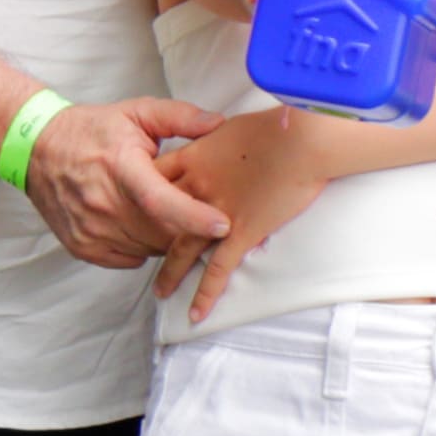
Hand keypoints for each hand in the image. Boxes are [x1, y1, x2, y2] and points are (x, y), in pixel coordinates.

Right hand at [27, 94, 230, 269]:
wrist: (36, 149)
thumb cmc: (92, 130)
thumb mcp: (136, 113)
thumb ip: (180, 117)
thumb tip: (219, 123)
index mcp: (120, 167)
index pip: (160, 201)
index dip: (194, 217)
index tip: (223, 224)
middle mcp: (102, 203)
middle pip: (161, 233)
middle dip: (189, 228)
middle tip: (202, 213)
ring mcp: (90, 229)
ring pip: (149, 250)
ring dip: (167, 239)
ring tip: (171, 216)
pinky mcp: (82, 246)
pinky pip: (130, 260)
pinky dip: (144, 248)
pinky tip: (143, 225)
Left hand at [151, 107, 332, 322]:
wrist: (301, 139)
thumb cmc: (275, 125)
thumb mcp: (232, 123)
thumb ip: (214, 135)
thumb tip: (214, 137)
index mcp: (193, 158)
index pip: (155, 180)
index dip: (143, 196)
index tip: (135, 209)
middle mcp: (196, 189)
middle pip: (159, 219)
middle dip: (146, 240)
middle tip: (136, 257)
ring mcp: (216, 214)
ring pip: (182, 250)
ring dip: (170, 274)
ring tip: (161, 293)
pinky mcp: (241, 232)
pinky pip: (219, 269)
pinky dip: (207, 292)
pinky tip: (197, 312)